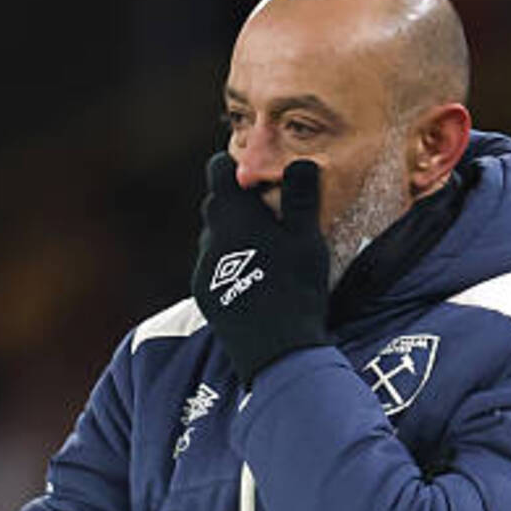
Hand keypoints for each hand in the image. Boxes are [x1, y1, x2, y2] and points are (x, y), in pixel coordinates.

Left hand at [190, 152, 330, 384]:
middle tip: (272, 213)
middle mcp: (209, 236)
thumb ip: (300, 196)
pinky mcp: (203, 292)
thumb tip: (301, 161)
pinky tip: (256, 277)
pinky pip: (213, 265)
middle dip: (240, 202)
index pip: (218, 169)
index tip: (260, 177)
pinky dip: (230, 262)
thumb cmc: (295, 286)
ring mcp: (203, 266)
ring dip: (235, 234)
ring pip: (215, 236)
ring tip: (267, 249)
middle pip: (217, 204)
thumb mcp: (306, 237)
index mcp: (232, 214)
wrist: (275, 348)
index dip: (236, 166)